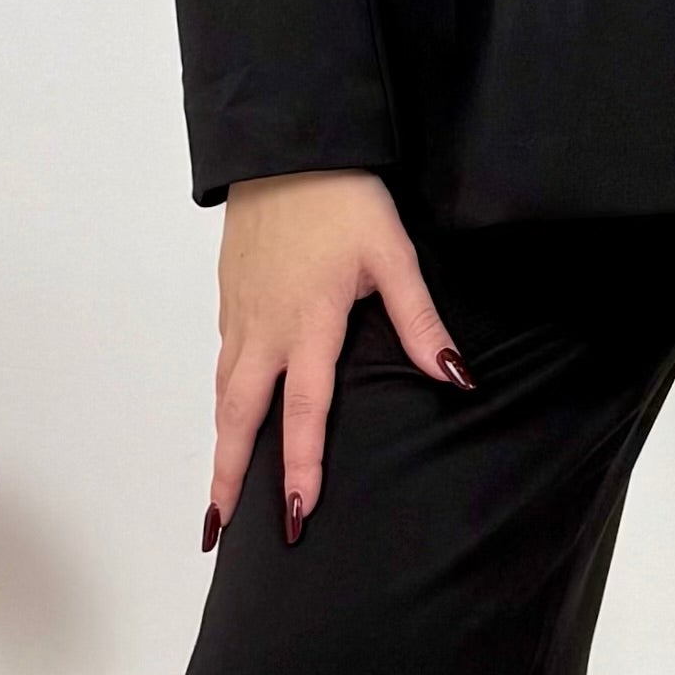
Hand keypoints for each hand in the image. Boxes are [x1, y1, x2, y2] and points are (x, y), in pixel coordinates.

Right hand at [210, 172, 464, 548]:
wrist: (284, 145)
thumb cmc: (343, 198)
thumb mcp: (393, 255)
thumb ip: (420, 320)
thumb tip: (454, 376)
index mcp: (308, 323)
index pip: (305, 410)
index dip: (302, 466)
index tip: (296, 515)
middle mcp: (264, 328)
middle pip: (240, 417)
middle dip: (231, 476)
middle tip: (222, 528)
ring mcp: (240, 314)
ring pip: (224, 393)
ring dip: (222, 445)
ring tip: (220, 493)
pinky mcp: (230, 298)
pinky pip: (223, 362)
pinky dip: (223, 402)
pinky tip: (230, 418)